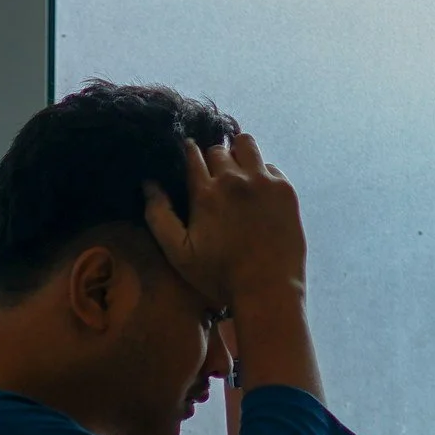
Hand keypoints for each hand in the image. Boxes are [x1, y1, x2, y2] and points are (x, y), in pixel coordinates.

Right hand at [141, 132, 306, 311]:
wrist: (267, 289)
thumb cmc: (219, 275)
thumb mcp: (178, 253)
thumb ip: (159, 216)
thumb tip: (149, 183)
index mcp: (205, 192)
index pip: (191, 154)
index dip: (188, 154)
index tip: (189, 162)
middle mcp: (234, 179)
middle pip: (218, 150)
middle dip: (213, 160)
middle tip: (215, 179)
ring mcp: (263, 181)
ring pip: (246, 145)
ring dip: (238, 154)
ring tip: (239, 174)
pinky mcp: (285, 189)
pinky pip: (270, 167)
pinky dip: (262, 174)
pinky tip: (260, 195)